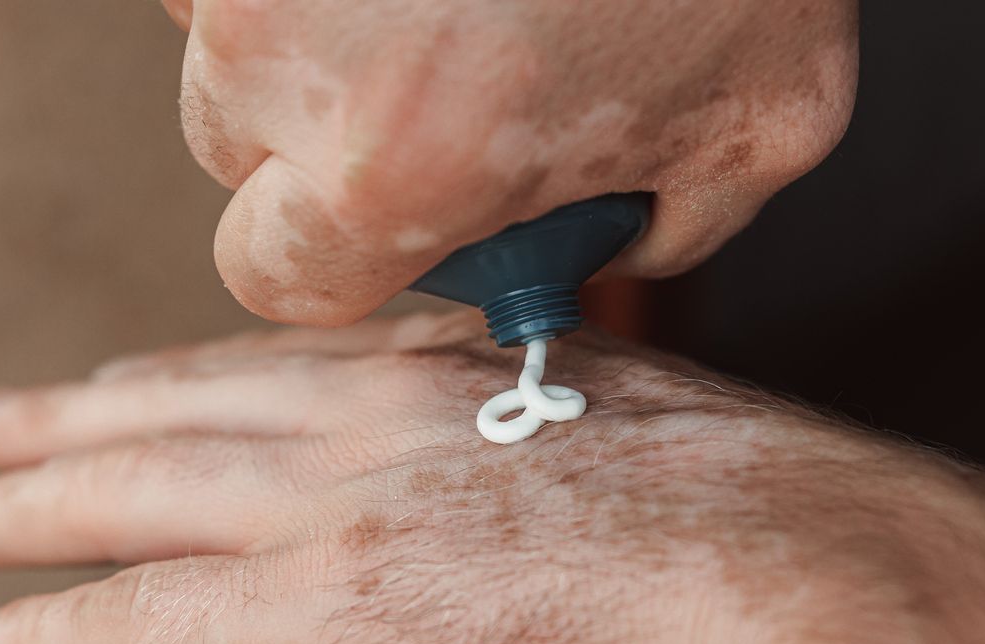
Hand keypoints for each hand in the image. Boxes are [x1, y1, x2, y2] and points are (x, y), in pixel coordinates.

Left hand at [0, 314, 984, 643]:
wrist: (807, 587)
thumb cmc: (765, 534)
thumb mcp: (645, 454)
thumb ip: (553, 467)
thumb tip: (533, 511)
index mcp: (473, 372)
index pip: (300, 363)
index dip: (211, 374)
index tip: (161, 384)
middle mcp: (390, 416)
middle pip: (194, 408)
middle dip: (92, 416)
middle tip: (10, 423)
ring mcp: (346, 508)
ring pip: (145, 494)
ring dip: (48, 506)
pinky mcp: (323, 617)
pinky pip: (145, 618)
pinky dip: (58, 632)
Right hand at [159, 0, 857, 323]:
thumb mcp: (762, 120)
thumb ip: (660, 230)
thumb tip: (590, 250)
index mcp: (396, 166)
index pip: (276, 277)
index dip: (325, 257)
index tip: (374, 225)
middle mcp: (278, 48)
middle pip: (231, 143)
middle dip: (315, 127)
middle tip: (433, 69)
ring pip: (222, 22)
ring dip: (302, 17)